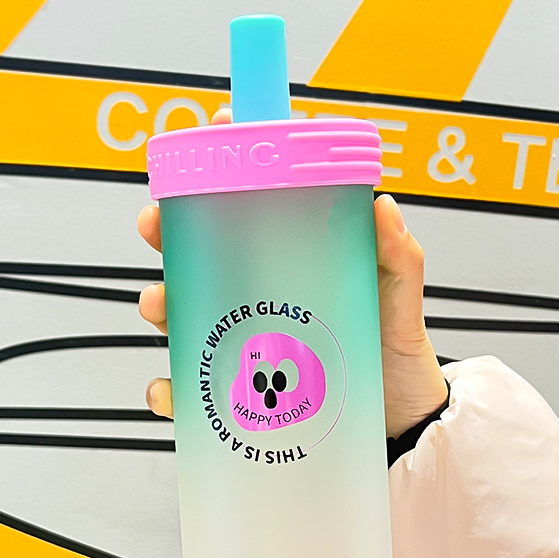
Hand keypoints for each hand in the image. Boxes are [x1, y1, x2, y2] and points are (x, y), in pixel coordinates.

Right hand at [137, 110, 447, 438]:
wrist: (403, 423)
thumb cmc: (396, 354)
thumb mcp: (398, 298)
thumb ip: (396, 256)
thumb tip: (381, 204)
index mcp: (294, 263)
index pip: (253, 208)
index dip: (227, 168)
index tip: (213, 134)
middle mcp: (262, 297)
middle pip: (200, 256)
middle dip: (167, 235)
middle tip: (155, 225)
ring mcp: (246, 343)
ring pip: (185, 315)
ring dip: (160, 304)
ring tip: (158, 304)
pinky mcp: (241, 393)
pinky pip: (194, 389)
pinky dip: (172, 390)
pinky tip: (171, 391)